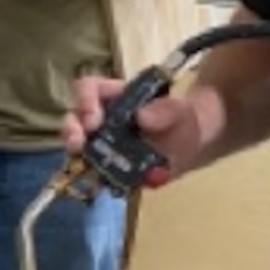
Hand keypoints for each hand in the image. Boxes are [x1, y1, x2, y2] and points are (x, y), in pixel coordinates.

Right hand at [67, 74, 209, 183]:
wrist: (196, 144)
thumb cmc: (187, 119)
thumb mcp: (181, 110)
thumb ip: (166, 111)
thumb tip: (141, 117)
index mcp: (117, 95)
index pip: (89, 88)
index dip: (85, 100)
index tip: (93, 120)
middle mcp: (104, 116)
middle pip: (76, 116)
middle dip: (72, 130)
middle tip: (78, 144)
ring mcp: (104, 141)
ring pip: (78, 143)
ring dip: (76, 154)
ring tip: (83, 163)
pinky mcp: (110, 164)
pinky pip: (94, 170)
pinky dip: (93, 176)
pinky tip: (100, 181)